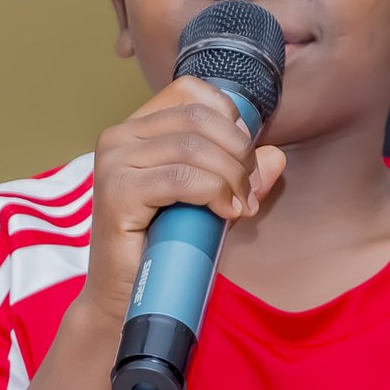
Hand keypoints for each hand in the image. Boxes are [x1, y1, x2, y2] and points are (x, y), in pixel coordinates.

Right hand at [75, 77, 286, 328]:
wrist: (122, 298)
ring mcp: (113, 164)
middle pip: (199, 117)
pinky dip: (214, 192)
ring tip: (240, 206)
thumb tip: (276, 156)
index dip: (229, 117)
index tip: (243, 158)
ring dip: (231, 176)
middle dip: (238, 152)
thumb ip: (239, 176)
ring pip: (194, 147)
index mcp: (135, 129)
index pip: (191, 91)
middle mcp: (118, 138)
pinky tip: (225, 212)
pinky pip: (182, 178)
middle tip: (249, 190)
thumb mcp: (208, 202)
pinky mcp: (117, 194)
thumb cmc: (162, 248)